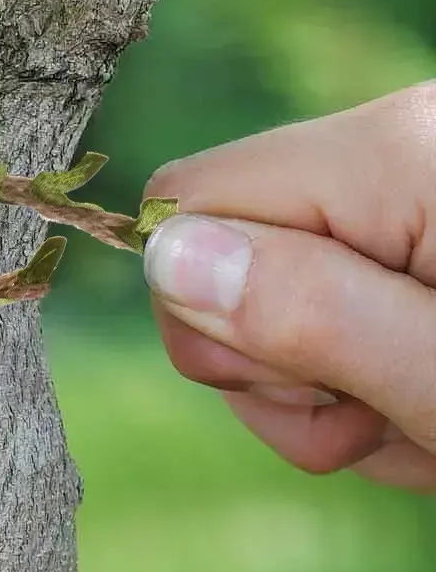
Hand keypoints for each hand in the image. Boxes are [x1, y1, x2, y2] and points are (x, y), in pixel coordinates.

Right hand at [142, 80, 435, 491]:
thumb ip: (311, 312)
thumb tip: (161, 254)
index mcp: (392, 153)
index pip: (187, 200)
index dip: (201, 308)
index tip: (309, 382)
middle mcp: (387, 146)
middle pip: (217, 253)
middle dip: (267, 365)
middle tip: (375, 416)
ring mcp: (400, 190)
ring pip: (265, 297)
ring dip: (315, 392)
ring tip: (416, 426)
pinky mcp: (409, 232)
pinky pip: (325, 306)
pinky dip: (357, 380)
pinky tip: (422, 409)